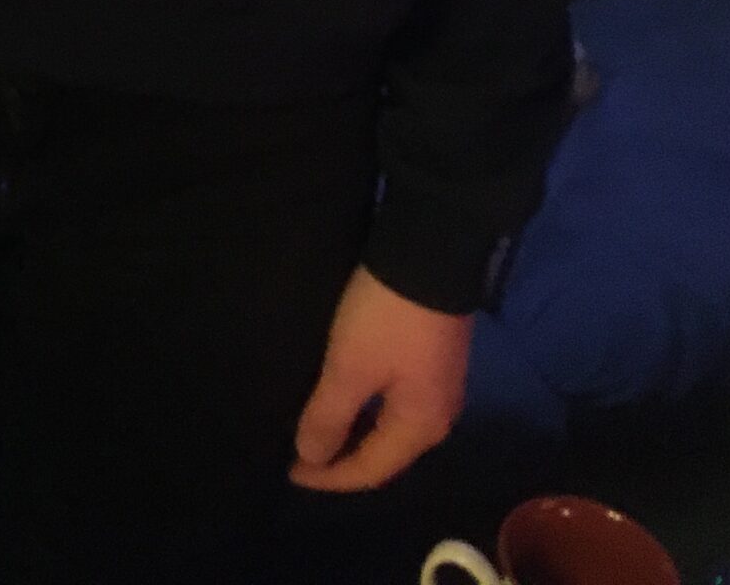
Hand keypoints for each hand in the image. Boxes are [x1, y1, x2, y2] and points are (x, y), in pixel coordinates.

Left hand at [289, 264, 470, 493]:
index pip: (371, 470)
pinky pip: (396, 403)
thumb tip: (311, 456)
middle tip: (302, 457)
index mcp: (421, 427)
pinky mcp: (433, 359)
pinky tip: (347, 399)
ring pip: (390, 427)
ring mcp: (439, 386)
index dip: (329, 476)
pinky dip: (368, 410)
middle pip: (385, 454)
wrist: (430, 252)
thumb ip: (329, 416)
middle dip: (343, 460)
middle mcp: (438, 416)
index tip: (289, 472)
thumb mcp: (350, 366)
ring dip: (355, 433)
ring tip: (318, 431)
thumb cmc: (387, 317)